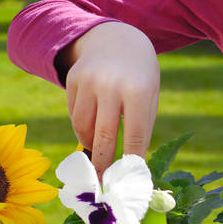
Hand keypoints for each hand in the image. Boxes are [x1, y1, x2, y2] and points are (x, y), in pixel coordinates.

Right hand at [61, 22, 159, 177]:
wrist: (118, 39)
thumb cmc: (140, 76)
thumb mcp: (150, 96)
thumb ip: (141, 127)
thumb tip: (129, 165)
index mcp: (138, 91)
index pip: (135, 135)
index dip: (131, 160)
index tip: (129, 180)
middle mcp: (111, 85)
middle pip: (104, 135)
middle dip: (103, 164)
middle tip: (103, 184)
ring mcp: (89, 81)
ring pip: (83, 127)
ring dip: (90, 145)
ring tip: (98, 152)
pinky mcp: (72, 80)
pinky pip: (74, 114)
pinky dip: (82, 128)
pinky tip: (92, 127)